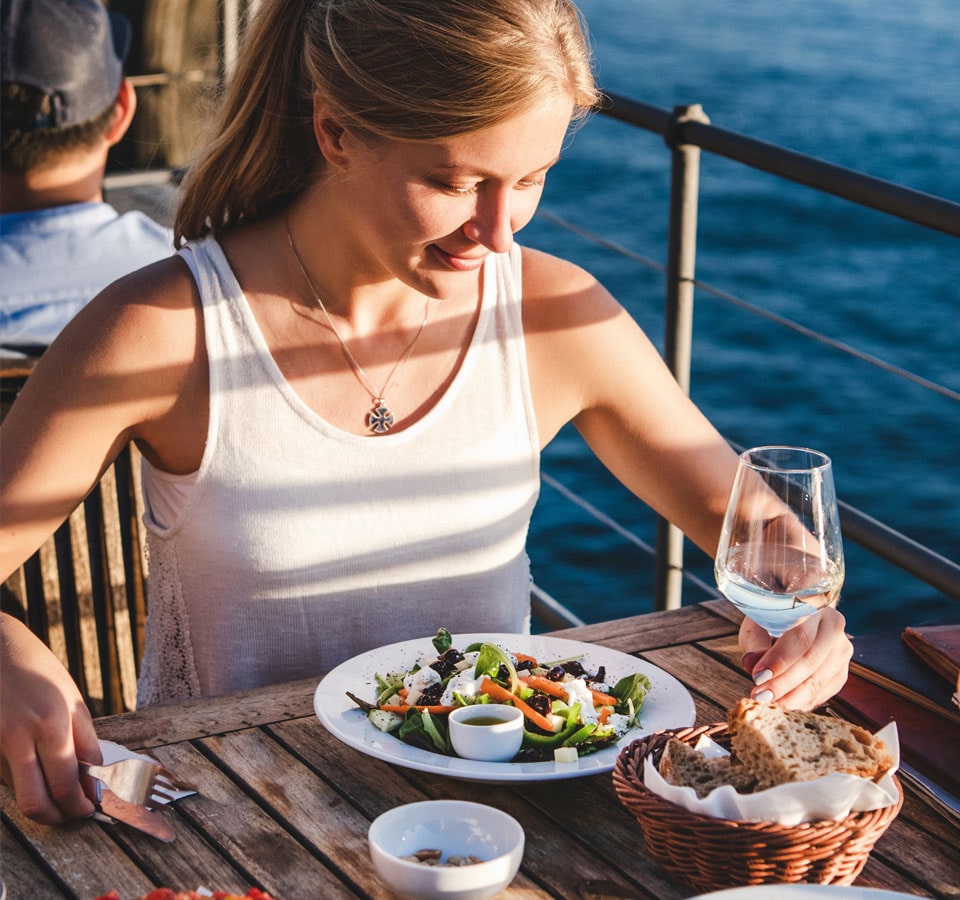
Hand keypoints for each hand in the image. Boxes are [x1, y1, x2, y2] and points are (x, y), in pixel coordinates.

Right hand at [0, 615, 101, 823]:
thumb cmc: (37, 670)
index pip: (67, 781)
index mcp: (52, 722)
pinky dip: (23, 784)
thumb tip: (93, 777)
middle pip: (36, 801)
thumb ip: (84, 740)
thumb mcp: (71, 698)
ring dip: (41, 802)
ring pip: (19, 795)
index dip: (81, 802)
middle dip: (58, 816)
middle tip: (73, 814)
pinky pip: (4, 779)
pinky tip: (36, 772)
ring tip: (58, 796)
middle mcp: (20, 738)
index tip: (90, 807)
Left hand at [739, 606, 851, 709]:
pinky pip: (824, 692)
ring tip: (769, 705)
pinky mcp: (842, 671)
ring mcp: (842, 650)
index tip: (758, 676)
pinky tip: (786, 706)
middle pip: (811, 661)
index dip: (779, 659)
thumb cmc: (772, 619)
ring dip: (792, 697)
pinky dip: (804, 702)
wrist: (798, 617)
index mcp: (814, 605)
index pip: (800, 637)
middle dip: (783, 683)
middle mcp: (833, 626)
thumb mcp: (758, 622)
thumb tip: (752, 663)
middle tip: (760, 696)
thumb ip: (755, 643)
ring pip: (819, 680)